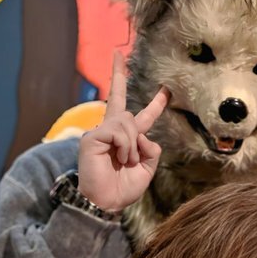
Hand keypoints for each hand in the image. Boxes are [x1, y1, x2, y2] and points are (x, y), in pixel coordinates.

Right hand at [77, 50, 170, 211]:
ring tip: (126, 161)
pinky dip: (125, 147)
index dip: (155, 105)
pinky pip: (118, 131)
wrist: (106, 203)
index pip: (142, 118)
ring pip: (128, 122)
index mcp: (127, 139)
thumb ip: (151, 149)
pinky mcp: (91, 137)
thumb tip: (144, 135)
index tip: (165, 91)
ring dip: (133, 145)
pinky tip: (119, 159)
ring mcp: (99, 132)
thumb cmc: (123, 189)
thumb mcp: (147, 169)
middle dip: (118, 75)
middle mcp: (111, 131)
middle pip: (117, 99)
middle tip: (117, 54)